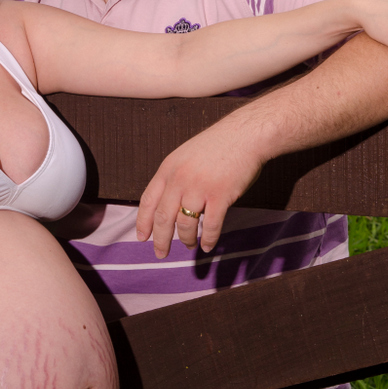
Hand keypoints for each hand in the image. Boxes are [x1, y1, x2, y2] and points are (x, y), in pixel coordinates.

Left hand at [136, 119, 263, 258]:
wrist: (245, 135)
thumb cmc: (217, 146)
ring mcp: (200, 188)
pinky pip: (211, 225)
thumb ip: (174, 177)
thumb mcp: (185, 156)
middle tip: (160, 253)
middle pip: (163, 217)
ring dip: (186, 239)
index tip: (142, 237)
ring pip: (186, 224)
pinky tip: (208, 246)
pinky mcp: (221, 195)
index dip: (143, 222)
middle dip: (160, 239)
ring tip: (188, 245)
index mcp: (168, 169)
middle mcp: (180, 179)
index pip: (148, 201)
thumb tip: (167, 204)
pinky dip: (209, 239)